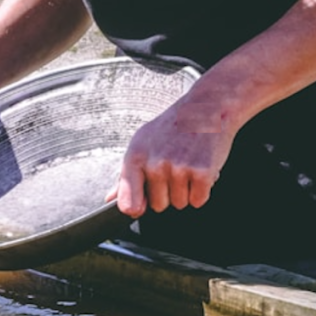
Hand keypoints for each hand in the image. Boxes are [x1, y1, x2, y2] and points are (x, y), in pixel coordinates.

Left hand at [106, 98, 235, 217]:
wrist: (205, 107)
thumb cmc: (171, 126)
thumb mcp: (142, 143)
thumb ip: (126, 175)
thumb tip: (110, 199)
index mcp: (135, 156)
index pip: (127, 202)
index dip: (136, 208)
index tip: (141, 206)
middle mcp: (154, 163)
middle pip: (158, 206)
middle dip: (167, 192)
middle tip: (174, 167)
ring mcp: (178, 168)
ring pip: (179, 203)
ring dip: (185, 190)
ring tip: (187, 164)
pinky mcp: (201, 172)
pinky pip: (198, 200)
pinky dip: (201, 190)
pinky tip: (199, 169)